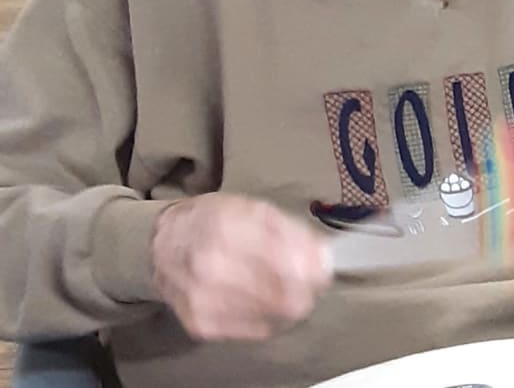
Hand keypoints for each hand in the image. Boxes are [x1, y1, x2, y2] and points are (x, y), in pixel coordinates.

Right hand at [151, 193, 331, 341]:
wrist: (162, 244)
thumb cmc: (213, 222)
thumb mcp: (255, 210)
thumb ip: (294, 233)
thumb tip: (325, 259)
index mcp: (229, 230)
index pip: (291, 265)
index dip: (316, 270)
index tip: (322, 267)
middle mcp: (212, 268)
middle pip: (287, 298)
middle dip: (305, 288)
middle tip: (304, 277)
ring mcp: (204, 301)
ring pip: (276, 317)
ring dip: (287, 302)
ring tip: (278, 284)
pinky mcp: (201, 325)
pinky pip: (257, 330)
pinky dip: (267, 315)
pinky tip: (258, 297)